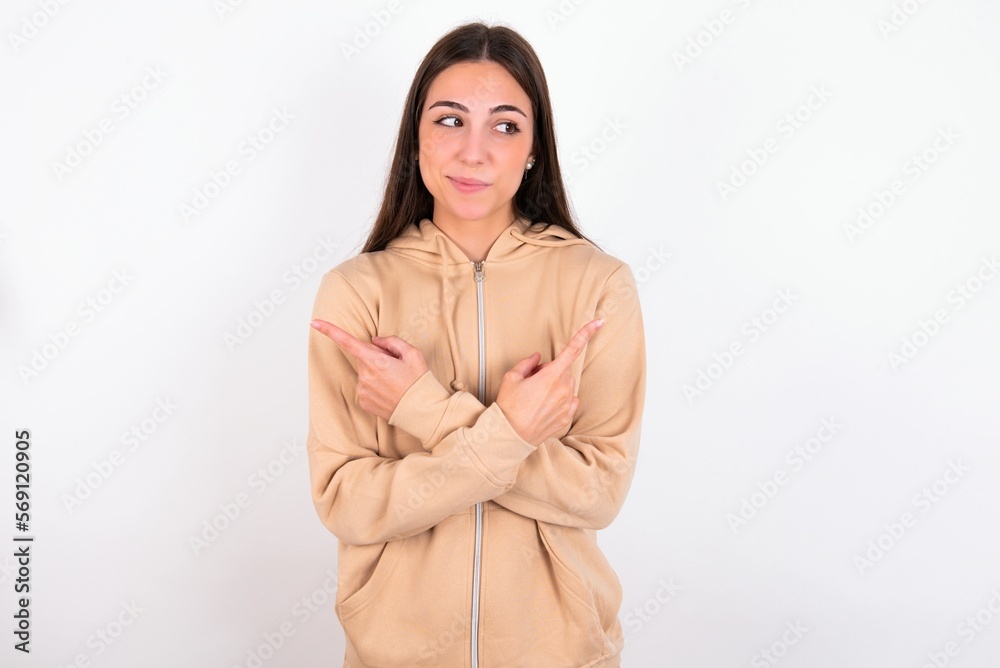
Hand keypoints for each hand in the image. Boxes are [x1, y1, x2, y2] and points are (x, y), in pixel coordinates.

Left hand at [310, 320, 428, 420]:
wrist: (421, 412)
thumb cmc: (418, 382)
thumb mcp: (412, 354)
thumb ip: (391, 341)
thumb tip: (375, 341)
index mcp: (375, 361)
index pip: (347, 342)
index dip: (329, 331)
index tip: (314, 322)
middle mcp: (365, 376)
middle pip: (363, 357)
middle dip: (376, 357)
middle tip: (396, 366)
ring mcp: (362, 390)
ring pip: (365, 373)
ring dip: (377, 373)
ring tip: (395, 382)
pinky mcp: (364, 402)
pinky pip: (366, 387)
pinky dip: (376, 387)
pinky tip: (390, 392)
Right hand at [495, 319, 603, 446]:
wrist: (510, 436)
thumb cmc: (508, 406)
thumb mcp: (511, 378)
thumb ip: (527, 363)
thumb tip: (537, 357)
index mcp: (551, 375)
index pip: (572, 350)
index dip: (586, 334)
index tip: (599, 322)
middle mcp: (563, 389)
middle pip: (563, 370)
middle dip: (550, 371)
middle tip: (532, 382)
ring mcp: (567, 405)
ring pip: (566, 386)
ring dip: (555, 386)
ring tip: (535, 398)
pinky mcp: (566, 418)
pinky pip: (569, 401)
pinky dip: (559, 400)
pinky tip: (544, 407)